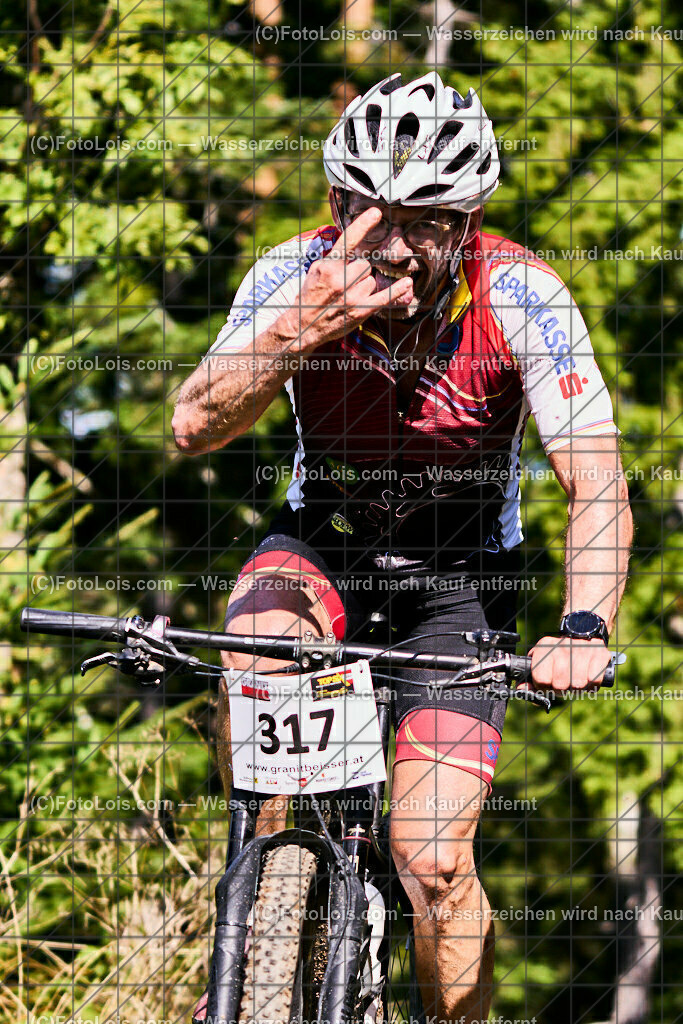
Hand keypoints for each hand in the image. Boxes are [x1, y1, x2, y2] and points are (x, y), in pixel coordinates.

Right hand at [282, 207, 413, 349]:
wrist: (303, 325)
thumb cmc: (310, 296)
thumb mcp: (316, 270)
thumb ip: (335, 257)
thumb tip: (352, 243)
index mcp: (328, 266)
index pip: (348, 240)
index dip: (363, 225)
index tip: (376, 212)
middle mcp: (340, 280)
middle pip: (364, 265)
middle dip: (357, 273)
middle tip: (344, 285)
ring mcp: (351, 296)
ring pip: (371, 279)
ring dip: (364, 286)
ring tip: (349, 296)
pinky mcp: (360, 311)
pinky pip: (384, 297)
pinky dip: (397, 291)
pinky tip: (407, 283)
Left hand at [529, 636, 611, 691]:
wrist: (583, 631)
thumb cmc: (560, 655)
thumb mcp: (542, 663)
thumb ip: (531, 680)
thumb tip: (521, 690)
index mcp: (543, 648)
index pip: (541, 680)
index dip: (545, 687)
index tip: (548, 683)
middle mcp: (561, 647)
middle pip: (560, 685)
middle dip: (562, 689)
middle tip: (565, 681)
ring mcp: (581, 650)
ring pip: (578, 685)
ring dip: (578, 688)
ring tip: (576, 678)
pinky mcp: (599, 654)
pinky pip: (594, 681)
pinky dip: (592, 685)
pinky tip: (589, 676)